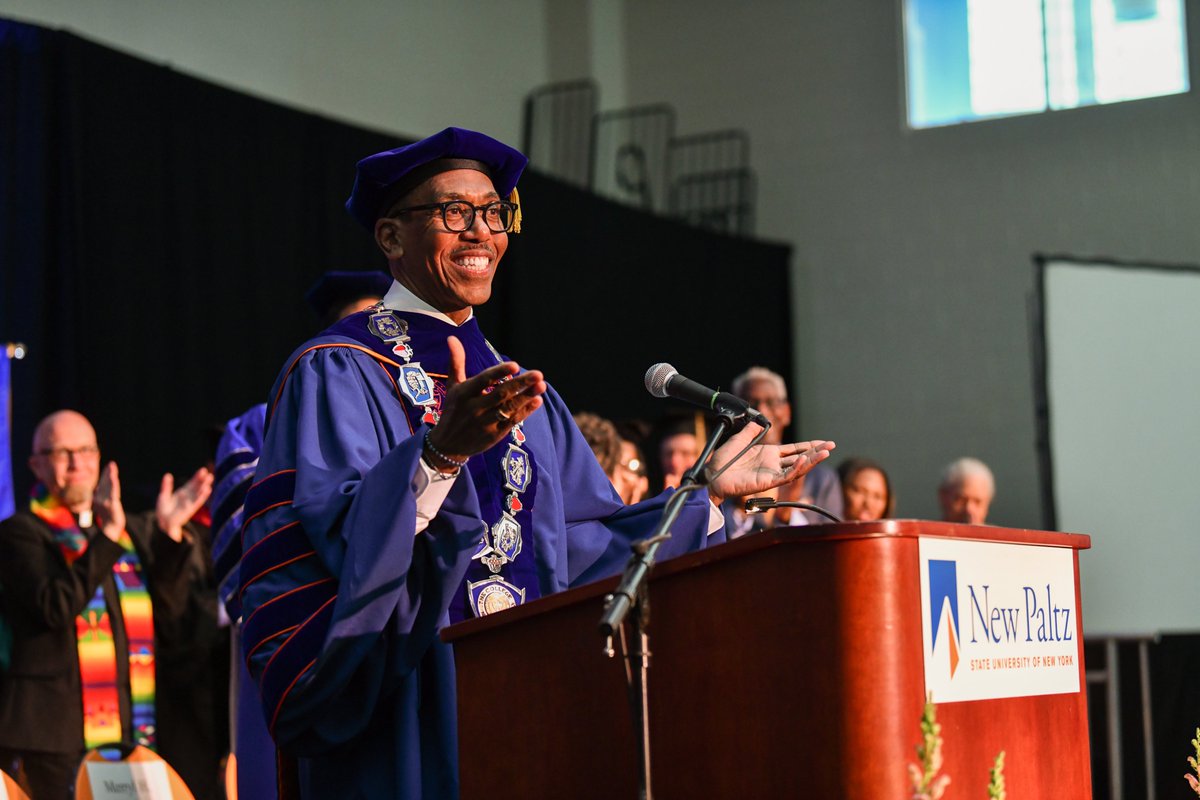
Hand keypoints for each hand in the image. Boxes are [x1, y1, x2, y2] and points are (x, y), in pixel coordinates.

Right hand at [93, 462, 125, 541]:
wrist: (110, 528)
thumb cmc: (107, 516)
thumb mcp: (102, 504)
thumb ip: (100, 495)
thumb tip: (97, 487)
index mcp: (97, 497)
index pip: (102, 483)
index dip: (105, 474)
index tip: (110, 465)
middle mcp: (99, 498)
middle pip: (104, 483)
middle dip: (108, 473)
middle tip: (112, 463)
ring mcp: (105, 501)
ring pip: (108, 486)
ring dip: (110, 476)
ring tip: (112, 468)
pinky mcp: (111, 505)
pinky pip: (113, 493)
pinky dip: (113, 486)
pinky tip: (115, 479)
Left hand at [156, 467, 213, 541]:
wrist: (163, 522)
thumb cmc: (164, 509)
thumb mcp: (164, 495)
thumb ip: (166, 485)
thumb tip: (168, 475)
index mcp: (184, 492)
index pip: (193, 482)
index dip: (198, 476)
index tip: (203, 470)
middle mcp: (189, 496)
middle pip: (198, 486)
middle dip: (203, 480)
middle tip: (209, 473)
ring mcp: (190, 502)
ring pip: (199, 493)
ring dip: (205, 486)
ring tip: (210, 479)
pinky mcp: (190, 509)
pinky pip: (198, 501)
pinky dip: (202, 495)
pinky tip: (207, 489)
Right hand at [425, 335, 546, 469]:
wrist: (447, 445)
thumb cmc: (453, 410)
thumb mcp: (453, 386)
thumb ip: (456, 362)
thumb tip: (452, 337)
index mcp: (464, 393)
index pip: (483, 380)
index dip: (499, 373)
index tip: (515, 365)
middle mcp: (474, 408)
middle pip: (500, 394)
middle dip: (520, 384)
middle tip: (538, 374)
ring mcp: (485, 422)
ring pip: (508, 408)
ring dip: (526, 397)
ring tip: (542, 385)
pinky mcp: (494, 434)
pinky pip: (512, 421)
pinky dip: (525, 411)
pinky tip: (537, 400)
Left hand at [706, 422, 834, 504]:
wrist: (712, 475)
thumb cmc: (722, 461)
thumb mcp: (738, 439)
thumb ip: (750, 431)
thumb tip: (759, 422)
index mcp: (768, 454)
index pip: (793, 449)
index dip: (808, 445)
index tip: (823, 442)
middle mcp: (772, 464)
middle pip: (800, 458)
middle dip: (816, 452)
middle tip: (831, 446)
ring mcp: (771, 473)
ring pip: (796, 468)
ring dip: (811, 461)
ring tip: (824, 453)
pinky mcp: (767, 482)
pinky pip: (785, 476)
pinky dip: (795, 468)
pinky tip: (803, 460)